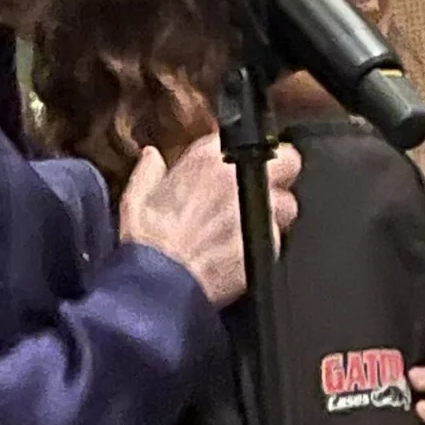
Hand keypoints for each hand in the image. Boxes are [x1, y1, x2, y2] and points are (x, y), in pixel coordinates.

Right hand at [120, 133, 302, 308]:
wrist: (158, 285)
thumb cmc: (147, 245)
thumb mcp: (136, 198)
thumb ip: (149, 172)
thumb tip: (152, 158)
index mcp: (208, 160)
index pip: (254, 139)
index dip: (256, 155)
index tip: (248, 166)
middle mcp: (237, 180)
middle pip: (288, 163)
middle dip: (281, 176)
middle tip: (267, 191)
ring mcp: (255, 212)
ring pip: (288, 205)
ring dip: (277, 215)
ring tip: (253, 228)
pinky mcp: (264, 244)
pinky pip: (277, 240)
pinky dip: (266, 246)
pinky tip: (244, 253)